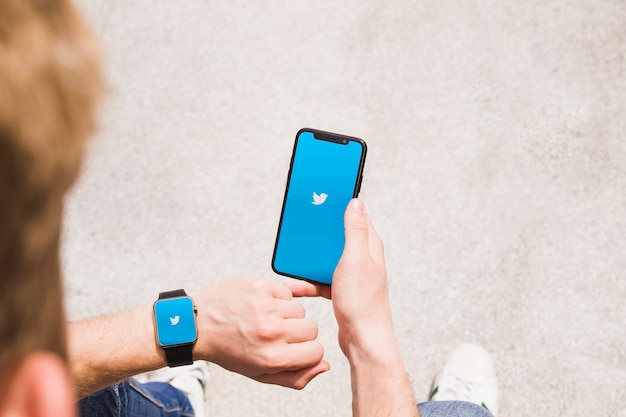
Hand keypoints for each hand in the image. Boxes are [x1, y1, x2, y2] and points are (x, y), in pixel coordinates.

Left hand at [190, 276, 328, 388]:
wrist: (198, 324)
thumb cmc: (228, 349)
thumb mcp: (259, 373)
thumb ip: (295, 376)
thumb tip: (324, 366)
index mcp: (272, 357)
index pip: (316, 351)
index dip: (306, 351)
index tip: (293, 349)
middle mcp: (270, 331)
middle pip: (312, 329)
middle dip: (297, 332)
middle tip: (276, 334)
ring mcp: (265, 306)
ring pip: (300, 309)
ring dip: (287, 314)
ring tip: (265, 319)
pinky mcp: (260, 286)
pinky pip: (287, 292)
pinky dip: (278, 298)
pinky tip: (261, 306)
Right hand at [286, 198, 395, 358]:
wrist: (362, 341)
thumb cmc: (362, 304)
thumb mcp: (355, 260)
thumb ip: (355, 231)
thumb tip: (355, 202)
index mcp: (369, 247)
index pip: (356, 216)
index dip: (341, 203)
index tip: (326, 193)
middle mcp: (363, 258)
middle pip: (338, 235)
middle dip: (320, 231)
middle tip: (305, 224)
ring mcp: (352, 274)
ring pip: (327, 257)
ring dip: (312, 257)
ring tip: (297, 255)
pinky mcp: (342, 289)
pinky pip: (322, 278)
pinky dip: (309, 280)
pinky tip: (297, 285)